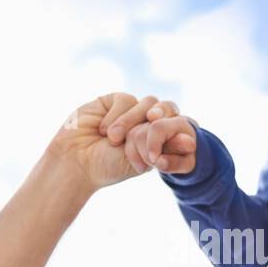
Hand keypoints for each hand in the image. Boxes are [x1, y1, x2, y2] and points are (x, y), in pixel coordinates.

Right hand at [47, 93, 196, 190]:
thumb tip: (192, 141)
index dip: (178, 128)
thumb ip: (163, 148)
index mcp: (158, 139)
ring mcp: (130, 111)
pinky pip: (126, 99)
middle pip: (167, 109)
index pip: (177, 124)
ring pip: (148, 103)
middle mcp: (146, 123)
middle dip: (161, 118)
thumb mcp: (141, 161)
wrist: (76, 162)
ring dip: (132, 122)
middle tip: (154, 121)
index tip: (180, 139)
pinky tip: (103, 131)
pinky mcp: (112, 101)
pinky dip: (117, 116)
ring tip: (114, 140)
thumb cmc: (108, 167)